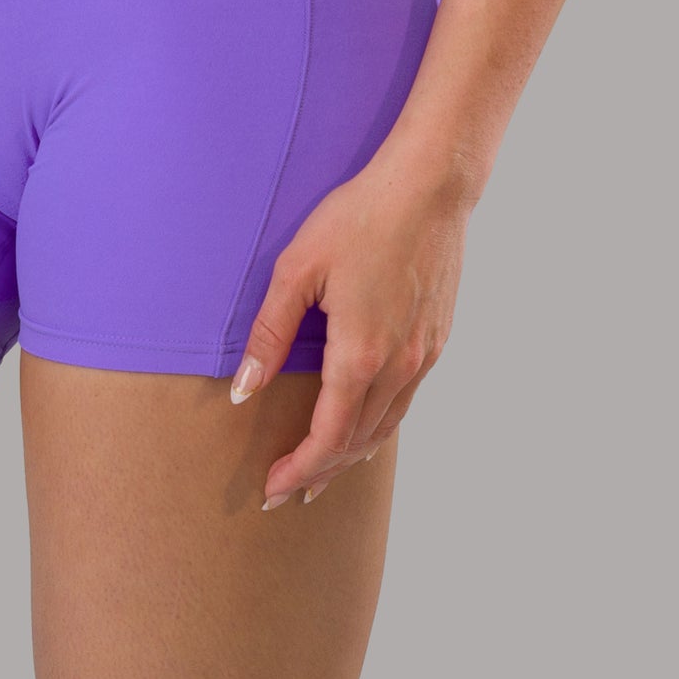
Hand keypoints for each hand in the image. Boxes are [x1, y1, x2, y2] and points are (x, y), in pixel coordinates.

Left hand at [228, 143, 472, 510]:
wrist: (429, 186)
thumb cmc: (360, 217)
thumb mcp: (298, 267)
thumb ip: (270, 333)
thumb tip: (242, 391)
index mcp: (361, 354)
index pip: (327, 438)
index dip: (298, 469)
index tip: (273, 488)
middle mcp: (399, 366)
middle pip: (357, 442)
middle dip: (321, 473)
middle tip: (289, 492)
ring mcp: (424, 355)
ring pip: (387, 427)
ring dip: (352, 456)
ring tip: (323, 472)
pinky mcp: (437, 339)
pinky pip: (406, 402)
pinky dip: (380, 426)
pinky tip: (366, 425)